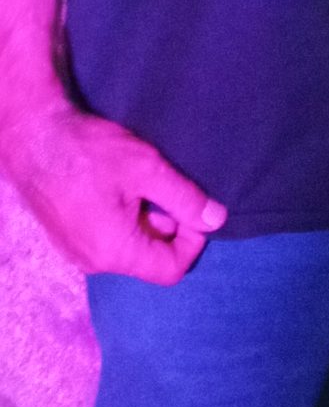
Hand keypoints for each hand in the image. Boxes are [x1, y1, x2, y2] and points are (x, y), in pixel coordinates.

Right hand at [0, 96, 226, 281]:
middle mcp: (94, 262)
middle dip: (166, 225)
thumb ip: (184, 198)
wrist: (33, 136)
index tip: (192, 207)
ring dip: (142, 219)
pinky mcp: (65, 237)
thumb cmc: (89, 152)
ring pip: (127, 247)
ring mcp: (75, 252)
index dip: (192, 240)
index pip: (171, 269)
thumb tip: (217, 220)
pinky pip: (104, 238)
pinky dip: (120, 219)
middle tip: (163, 186)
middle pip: (148, 258)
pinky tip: (115, 186)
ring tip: (138, 182)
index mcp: (116, 253)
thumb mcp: (146, 169)